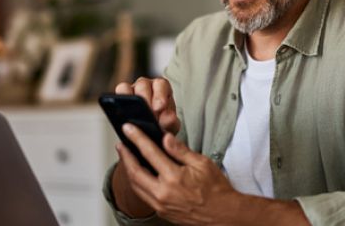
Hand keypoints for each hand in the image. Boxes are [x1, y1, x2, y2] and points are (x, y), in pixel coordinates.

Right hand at [116, 77, 180, 134]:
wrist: (153, 130)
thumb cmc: (163, 123)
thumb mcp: (170, 125)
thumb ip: (171, 122)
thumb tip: (168, 118)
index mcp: (162, 87)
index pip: (161, 84)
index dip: (159, 95)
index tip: (159, 108)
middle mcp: (147, 84)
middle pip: (143, 85)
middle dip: (144, 100)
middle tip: (146, 115)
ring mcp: (132, 89)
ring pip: (126, 87)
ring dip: (129, 101)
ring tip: (133, 116)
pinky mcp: (121, 96)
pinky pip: (117, 95)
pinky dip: (118, 102)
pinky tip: (122, 116)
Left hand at [117, 123, 241, 224]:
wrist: (223, 215)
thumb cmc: (216, 189)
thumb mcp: (202, 163)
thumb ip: (181, 150)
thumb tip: (165, 137)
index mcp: (174, 178)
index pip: (149, 152)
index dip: (136, 138)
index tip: (128, 128)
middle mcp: (164, 193)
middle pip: (135, 172)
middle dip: (125, 156)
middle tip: (121, 144)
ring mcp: (161, 205)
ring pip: (136, 186)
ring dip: (128, 170)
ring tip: (126, 157)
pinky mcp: (162, 212)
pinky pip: (143, 195)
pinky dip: (137, 183)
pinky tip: (138, 174)